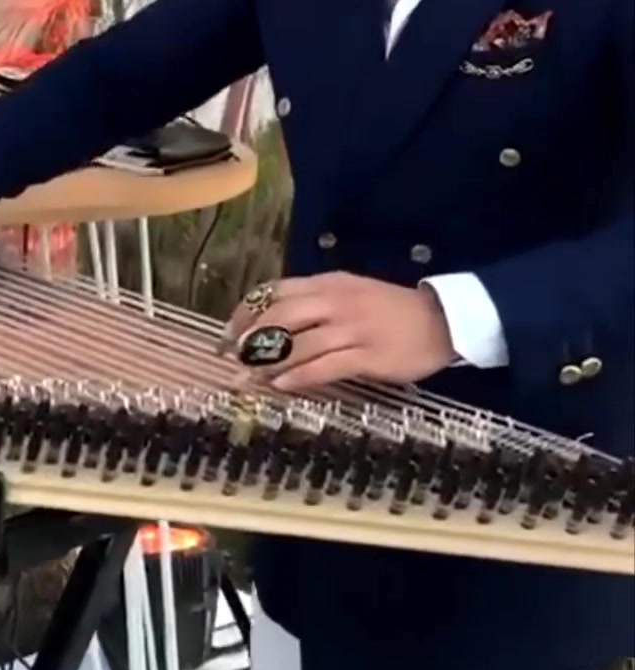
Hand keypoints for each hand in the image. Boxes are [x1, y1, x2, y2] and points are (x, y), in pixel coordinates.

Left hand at [221, 272, 456, 392]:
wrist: (441, 321)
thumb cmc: (391, 310)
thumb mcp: (351, 292)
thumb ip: (316, 301)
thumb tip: (272, 322)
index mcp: (329, 283)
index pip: (276, 291)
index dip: (247, 312)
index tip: (228, 332)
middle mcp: (336, 302)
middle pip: (281, 316)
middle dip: (250, 338)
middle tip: (232, 358)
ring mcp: (352, 329)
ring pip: (299, 344)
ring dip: (269, 362)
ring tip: (249, 377)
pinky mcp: (367, 356)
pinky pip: (325, 366)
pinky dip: (298, 376)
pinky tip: (281, 385)